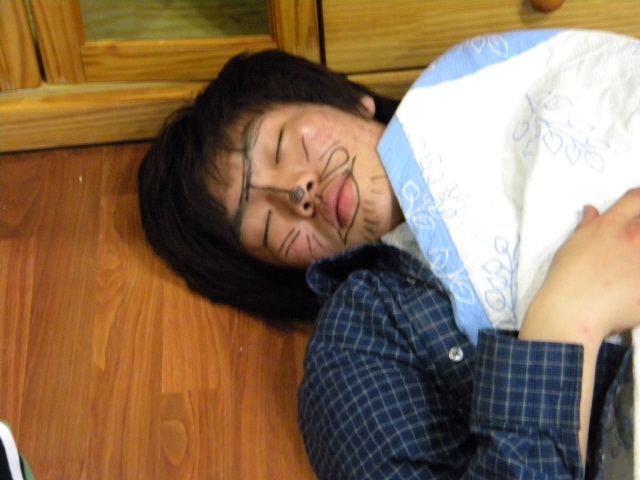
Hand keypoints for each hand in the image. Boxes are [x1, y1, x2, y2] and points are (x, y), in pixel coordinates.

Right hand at [521, 188, 639, 345]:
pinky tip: (633, 285)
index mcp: (613, 224)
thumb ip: (587, 226)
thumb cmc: (567, 281)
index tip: (637, 209)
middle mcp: (635, 237)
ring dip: (639, 255)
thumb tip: (592, 212)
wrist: (572, 313)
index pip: (636, 198)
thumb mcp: (572, 246)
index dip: (639, 201)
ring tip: (629, 267)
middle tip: (633, 244)